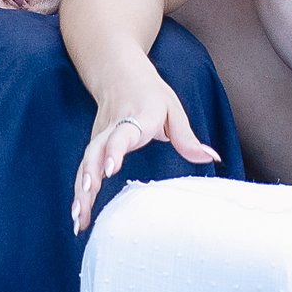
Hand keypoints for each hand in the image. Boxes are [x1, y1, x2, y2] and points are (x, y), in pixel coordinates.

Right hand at [71, 57, 219, 231]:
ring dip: (81, 191)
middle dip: (90, 173)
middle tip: (86, 195)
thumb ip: (187, 137)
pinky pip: (84, 171)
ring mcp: (100, 137)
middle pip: (97, 150)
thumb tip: (212, 158)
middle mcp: (113, 127)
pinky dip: (80, 194)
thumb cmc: (150, 94)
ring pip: (87, 163)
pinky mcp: (94, 147)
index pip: (123, 133)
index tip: (111, 169)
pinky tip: (79, 218)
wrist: (119, 74)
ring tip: (79, 217)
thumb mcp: (173, 109)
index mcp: (136, 117)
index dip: (116, 150)